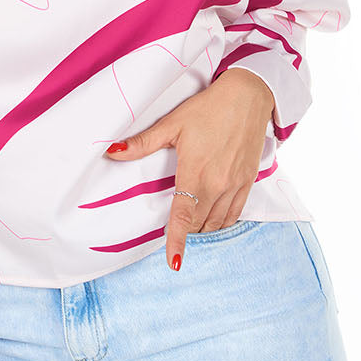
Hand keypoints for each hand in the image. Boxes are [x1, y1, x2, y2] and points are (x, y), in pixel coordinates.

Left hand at [104, 69, 275, 271]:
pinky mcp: (248, 182)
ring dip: (202, 227)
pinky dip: (221, 221)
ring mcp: (235, 185)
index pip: (183, 218)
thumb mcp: (173, 124)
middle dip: (184, 230)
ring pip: (216, 223)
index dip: (176, 242)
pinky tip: (212, 217)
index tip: (173, 263)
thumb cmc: (208, 108)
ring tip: (190, 222)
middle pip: (198, 224)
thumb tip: (112, 152)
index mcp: (196, 173)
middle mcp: (218, 185)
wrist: (249, 97)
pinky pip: (234, 214)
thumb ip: (142, 143)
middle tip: (172, 227)